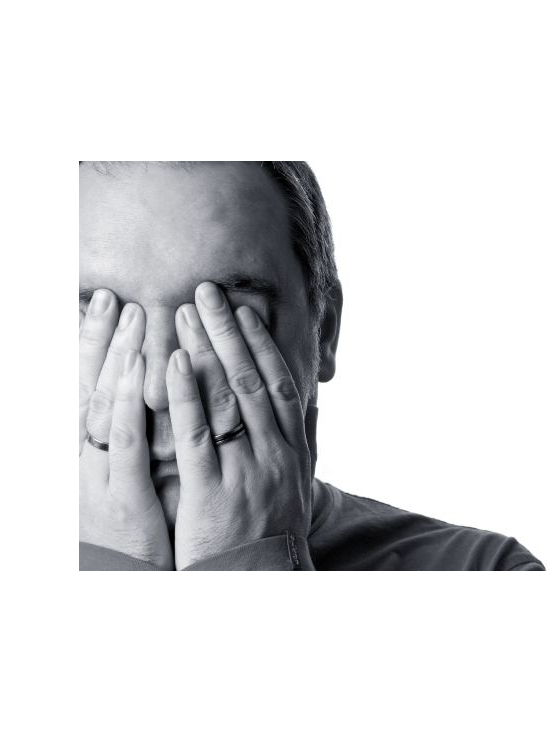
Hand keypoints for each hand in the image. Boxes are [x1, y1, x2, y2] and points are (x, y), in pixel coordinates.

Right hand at [79, 291, 172, 569]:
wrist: (118, 587)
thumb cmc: (125, 527)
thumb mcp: (118, 479)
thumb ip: (126, 438)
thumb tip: (139, 393)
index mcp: (86, 452)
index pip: (88, 387)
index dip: (94, 343)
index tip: (105, 302)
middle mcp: (83, 457)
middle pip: (92, 387)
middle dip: (103, 340)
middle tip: (115, 297)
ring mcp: (98, 475)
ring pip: (107, 404)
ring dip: (119, 357)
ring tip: (133, 316)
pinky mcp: (121, 495)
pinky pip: (126, 442)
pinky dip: (132, 402)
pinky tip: (144, 369)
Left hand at [168, 283, 311, 569]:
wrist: (261, 583)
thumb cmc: (273, 532)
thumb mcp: (299, 485)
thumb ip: (302, 440)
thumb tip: (308, 402)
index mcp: (293, 450)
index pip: (281, 385)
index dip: (262, 344)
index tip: (245, 311)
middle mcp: (275, 453)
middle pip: (254, 380)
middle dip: (230, 333)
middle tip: (208, 291)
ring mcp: (247, 471)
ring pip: (228, 399)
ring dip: (207, 351)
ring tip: (186, 312)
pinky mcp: (213, 491)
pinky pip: (198, 436)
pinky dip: (185, 395)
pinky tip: (170, 363)